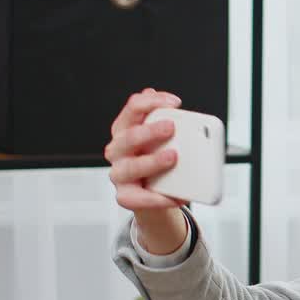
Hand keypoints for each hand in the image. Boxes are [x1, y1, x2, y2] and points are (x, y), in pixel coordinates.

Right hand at [104, 88, 189, 253]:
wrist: (156, 195)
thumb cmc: (157, 162)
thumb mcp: (162, 140)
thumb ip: (167, 123)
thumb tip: (182, 112)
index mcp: (125, 130)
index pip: (133, 108)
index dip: (151, 102)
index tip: (174, 103)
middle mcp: (118, 150)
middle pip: (128, 136)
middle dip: (150, 131)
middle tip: (171, 127)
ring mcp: (119, 173)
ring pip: (131, 166)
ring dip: (152, 161)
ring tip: (173, 157)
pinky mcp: (126, 196)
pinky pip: (139, 198)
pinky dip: (158, 198)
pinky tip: (175, 196)